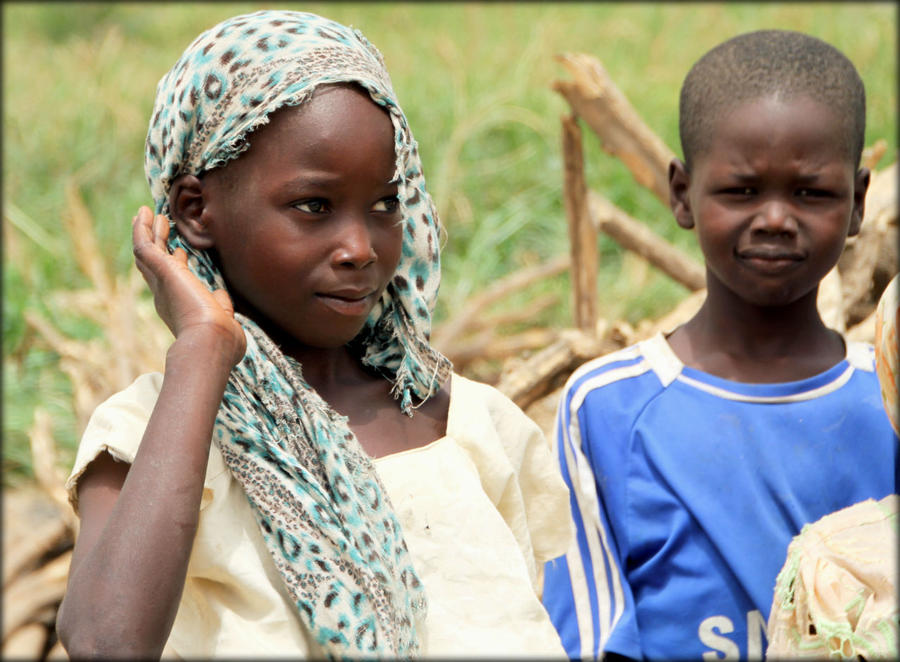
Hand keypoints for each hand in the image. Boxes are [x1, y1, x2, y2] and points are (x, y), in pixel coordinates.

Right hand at [132, 206, 245, 365]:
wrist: (212, 341)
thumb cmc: (221, 339)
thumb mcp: (222, 318)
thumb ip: (220, 304)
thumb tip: (220, 295)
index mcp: (180, 307)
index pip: (174, 282)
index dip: (175, 264)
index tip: (181, 251)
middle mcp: (165, 294)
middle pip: (153, 264)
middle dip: (154, 244)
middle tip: (153, 225)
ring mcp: (161, 282)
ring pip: (147, 251)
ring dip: (147, 231)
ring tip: (147, 213)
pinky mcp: (162, 270)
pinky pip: (145, 245)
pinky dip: (143, 228)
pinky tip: (146, 213)